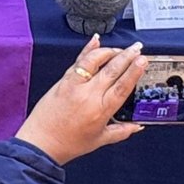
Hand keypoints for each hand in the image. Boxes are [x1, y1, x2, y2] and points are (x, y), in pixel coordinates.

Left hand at [15, 36, 146, 165]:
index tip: (142, 60)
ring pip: (94, 61)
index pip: (122, 86)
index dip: (134, 71)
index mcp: (101, 110)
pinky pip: (78, 61)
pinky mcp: (63, 80)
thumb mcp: (99, 140)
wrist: (41, 142)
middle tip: (137, 48)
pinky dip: (87, 50)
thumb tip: (137, 126)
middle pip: (112, 70)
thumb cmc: (67, 143)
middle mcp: (89, 95)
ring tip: (120, 49)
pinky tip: (95, 40)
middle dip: (127, 56)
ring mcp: (75, 85)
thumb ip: (121, 131)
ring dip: (109, 51)